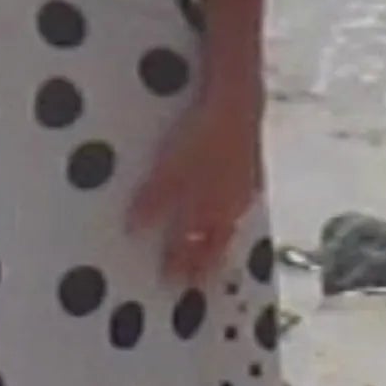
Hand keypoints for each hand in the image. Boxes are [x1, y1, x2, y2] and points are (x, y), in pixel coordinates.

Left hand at [126, 86, 263, 283]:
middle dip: (206, 263)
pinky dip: (233, 213)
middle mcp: (230, 206)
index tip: (172, 285)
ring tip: (218, 256)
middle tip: (199, 284)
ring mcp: (243, 187)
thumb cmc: (201, 134)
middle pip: (215, 242)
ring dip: (221, 242)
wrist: (237, 101)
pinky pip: (241, 201)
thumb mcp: (169, 169)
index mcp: (212, 211)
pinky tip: (233, 211)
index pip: (194, 249)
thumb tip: (134, 230)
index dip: (182, 266)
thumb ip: (153, 201)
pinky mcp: (250, 167)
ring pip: (231, 224)